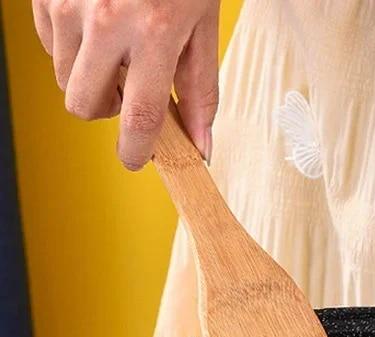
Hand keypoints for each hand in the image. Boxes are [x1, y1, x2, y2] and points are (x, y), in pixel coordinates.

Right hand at [32, 0, 220, 168]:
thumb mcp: (203, 26)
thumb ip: (200, 90)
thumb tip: (200, 145)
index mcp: (155, 33)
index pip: (139, 119)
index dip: (136, 152)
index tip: (136, 160)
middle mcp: (106, 20)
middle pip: (85, 104)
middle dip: (107, 110)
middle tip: (129, 90)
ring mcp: (68, 4)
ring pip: (64, 77)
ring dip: (90, 76)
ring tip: (116, 48)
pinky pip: (49, 44)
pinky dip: (72, 46)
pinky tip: (96, 24)